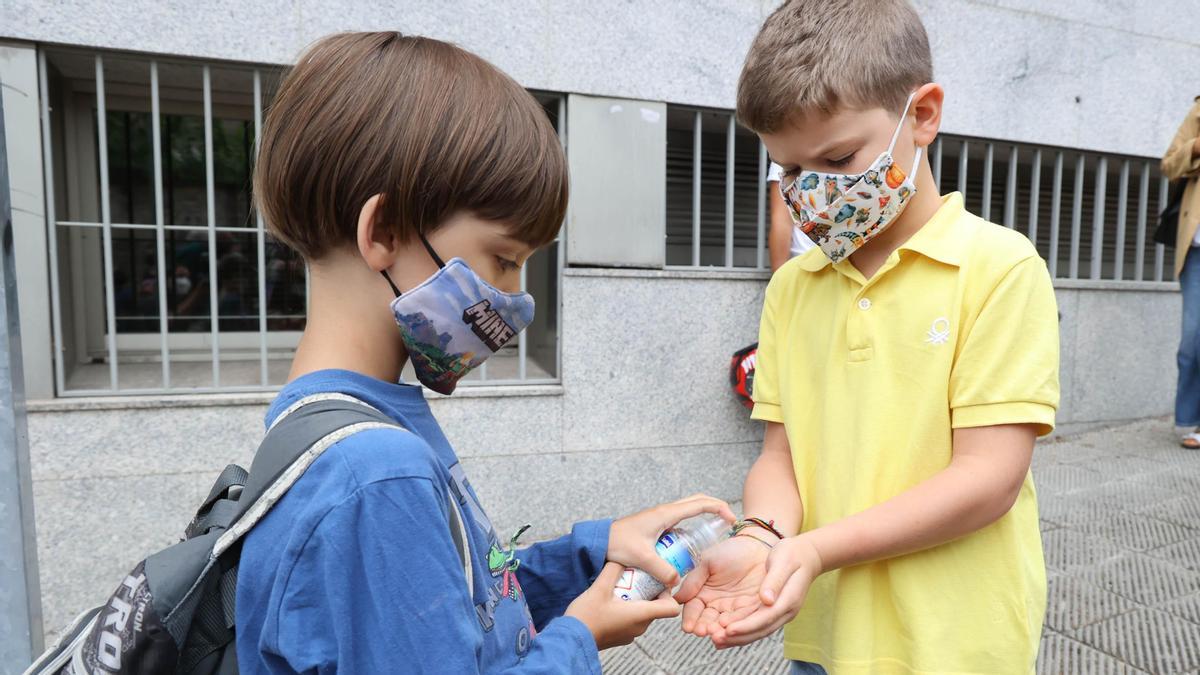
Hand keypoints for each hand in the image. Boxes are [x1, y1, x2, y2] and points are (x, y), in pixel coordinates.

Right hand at [566, 562, 681, 648]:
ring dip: (637, 600)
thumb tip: (623, 557)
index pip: (671, 607)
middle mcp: (640, 627)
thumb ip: (614, 569)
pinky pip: (632, 621)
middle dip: (649, 591)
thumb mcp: (600, 587)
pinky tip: (611, 601)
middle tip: (634, 578)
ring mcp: (631, 634)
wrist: (571, 639)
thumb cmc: (587, 615)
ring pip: (644, 613)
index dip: (668, 593)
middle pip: (657, 607)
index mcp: (641, 614)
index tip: (655, 582)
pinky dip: (628, 610)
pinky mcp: (621, 637)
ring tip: (620, 588)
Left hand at [608, 494, 735, 586]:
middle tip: (728, 521)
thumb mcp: (642, 558)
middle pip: (697, 501)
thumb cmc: (617, 543)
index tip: (731, 519)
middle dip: (715, 507)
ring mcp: (660, 517)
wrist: (599, 540)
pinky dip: (690, 526)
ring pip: (688, 510)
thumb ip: (662, 570)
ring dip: (703, 515)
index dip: (719, 508)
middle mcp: (665, 512)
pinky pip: (679, 521)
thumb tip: (678, 581)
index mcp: (666, 514)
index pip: (699, 504)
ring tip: (714, 533)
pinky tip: (690, 545)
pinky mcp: (656, 525)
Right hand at [673, 534, 769, 644]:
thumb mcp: (708, 562)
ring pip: (724, 625)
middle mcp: (717, 606)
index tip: (688, 627)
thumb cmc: (731, 552)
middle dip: (704, 627)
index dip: (690, 618)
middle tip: (702, 631)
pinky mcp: (752, 611)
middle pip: (707, 621)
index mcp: (703, 594)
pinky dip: (738, 627)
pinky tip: (731, 629)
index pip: (693, 609)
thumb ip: (693, 580)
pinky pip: (744, 621)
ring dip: (719, 631)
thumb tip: (677, 598)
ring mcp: (734, 610)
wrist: (757, 547)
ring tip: (715, 633)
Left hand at [717, 534, 823, 647]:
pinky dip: (743, 631)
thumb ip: (775, 580)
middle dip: (739, 637)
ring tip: (717, 642)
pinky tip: (727, 634)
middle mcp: (786, 611)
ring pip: (759, 631)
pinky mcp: (774, 612)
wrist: (806, 556)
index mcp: (789, 599)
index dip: (746, 626)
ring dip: (739, 638)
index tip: (728, 630)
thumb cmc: (793, 554)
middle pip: (761, 630)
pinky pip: (758, 625)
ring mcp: (781, 613)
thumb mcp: (783, 561)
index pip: (766, 618)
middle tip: (717, 640)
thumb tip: (767, 600)